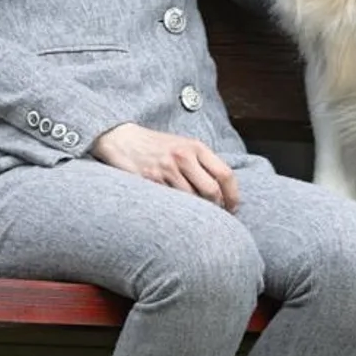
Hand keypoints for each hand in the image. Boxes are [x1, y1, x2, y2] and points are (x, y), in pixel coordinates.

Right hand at [91, 122, 239, 208]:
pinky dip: (177, 210)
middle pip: (212, 191)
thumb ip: (202, 163)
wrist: (121, 138)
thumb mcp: (183, 146)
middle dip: (218, 207)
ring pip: (192, 200)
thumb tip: (223, 191)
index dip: (233, 195)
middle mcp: (183, 156)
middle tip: (217, 217)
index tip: (233, 208)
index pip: (225, 174)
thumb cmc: (156, 146)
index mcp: (196, 147)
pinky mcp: (150, 180)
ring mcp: (166, 169)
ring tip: (195, 216)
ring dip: (196, 212)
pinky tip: (175, 212)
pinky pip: (171, 202)